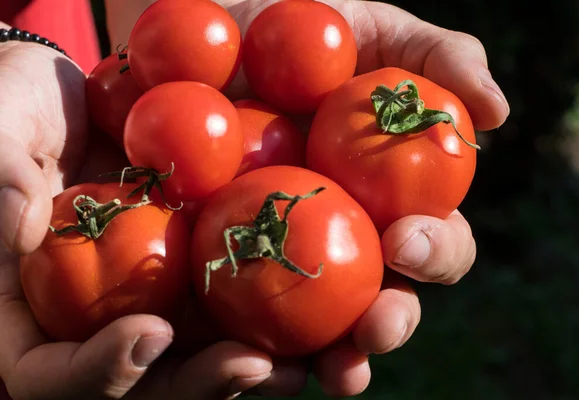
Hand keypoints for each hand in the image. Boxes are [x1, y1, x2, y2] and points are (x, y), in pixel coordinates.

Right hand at [0, 40, 297, 398]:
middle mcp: (96, 314)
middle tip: (254, 367)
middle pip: (144, 380)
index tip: (150, 334)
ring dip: (251, 364)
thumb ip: (2, 183)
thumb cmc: (14, 109)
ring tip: (305, 360)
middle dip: (199, 383)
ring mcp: (151, 292)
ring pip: (198, 353)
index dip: (99, 374)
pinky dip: (270, 308)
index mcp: (32, 306)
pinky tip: (317, 309)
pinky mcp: (196, 261)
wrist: (72, 94)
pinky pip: (232, 297)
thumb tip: (19, 231)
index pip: (50, 376)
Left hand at [216, 0, 508, 395]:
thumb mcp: (369, 31)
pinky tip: (249, 360)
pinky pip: (245, 321)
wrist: (198, 41)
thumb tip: (496, 116)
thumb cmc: (296, 31)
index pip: (431, 240)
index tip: (407, 243)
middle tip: (376, 328)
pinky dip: (253, 347)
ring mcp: (289, 261)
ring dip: (337, 359)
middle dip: (391, 322)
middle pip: (386, 299)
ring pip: (324, 329)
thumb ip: (439, 60)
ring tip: (335, 375)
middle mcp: (347, 239)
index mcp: (389, 197)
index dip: (434, 252)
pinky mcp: (229, 271)